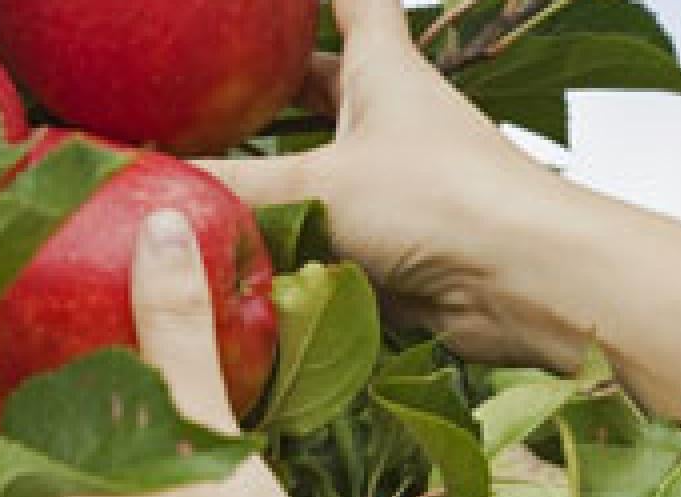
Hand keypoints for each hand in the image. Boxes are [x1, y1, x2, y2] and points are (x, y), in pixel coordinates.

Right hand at [195, 0, 563, 364]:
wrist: (523, 283)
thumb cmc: (442, 201)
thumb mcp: (317, 182)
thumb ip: (233, 181)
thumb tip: (157, 177)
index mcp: (385, 72)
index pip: (355, 4)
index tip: (274, 1)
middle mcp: (392, 119)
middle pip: (325, 85)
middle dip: (271, 85)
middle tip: (213, 86)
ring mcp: (395, 181)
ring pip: (321, 161)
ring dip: (274, 166)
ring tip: (211, 165)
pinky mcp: (393, 241)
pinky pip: (327, 225)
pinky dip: (288, 229)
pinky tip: (242, 242)